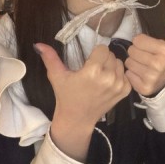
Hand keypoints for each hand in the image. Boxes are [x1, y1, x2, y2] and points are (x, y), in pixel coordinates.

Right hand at [35, 42, 130, 159]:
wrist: (77, 119)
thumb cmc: (66, 96)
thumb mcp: (57, 76)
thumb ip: (50, 58)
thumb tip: (38, 44)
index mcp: (93, 71)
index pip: (103, 48)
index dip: (94, 54)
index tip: (88, 63)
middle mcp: (109, 77)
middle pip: (111, 55)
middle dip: (102, 60)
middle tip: (92, 71)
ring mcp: (119, 85)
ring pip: (119, 63)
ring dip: (111, 67)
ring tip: (99, 77)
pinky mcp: (126, 91)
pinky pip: (125, 74)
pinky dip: (118, 76)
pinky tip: (107, 83)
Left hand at [124, 1, 164, 95]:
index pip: (137, 39)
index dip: (143, 42)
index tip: (151, 46)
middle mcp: (158, 64)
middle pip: (131, 50)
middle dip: (138, 52)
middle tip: (147, 55)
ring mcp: (151, 78)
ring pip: (128, 63)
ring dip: (134, 63)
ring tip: (144, 65)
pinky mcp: (143, 88)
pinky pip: (127, 75)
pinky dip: (132, 75)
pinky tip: (142, 74)